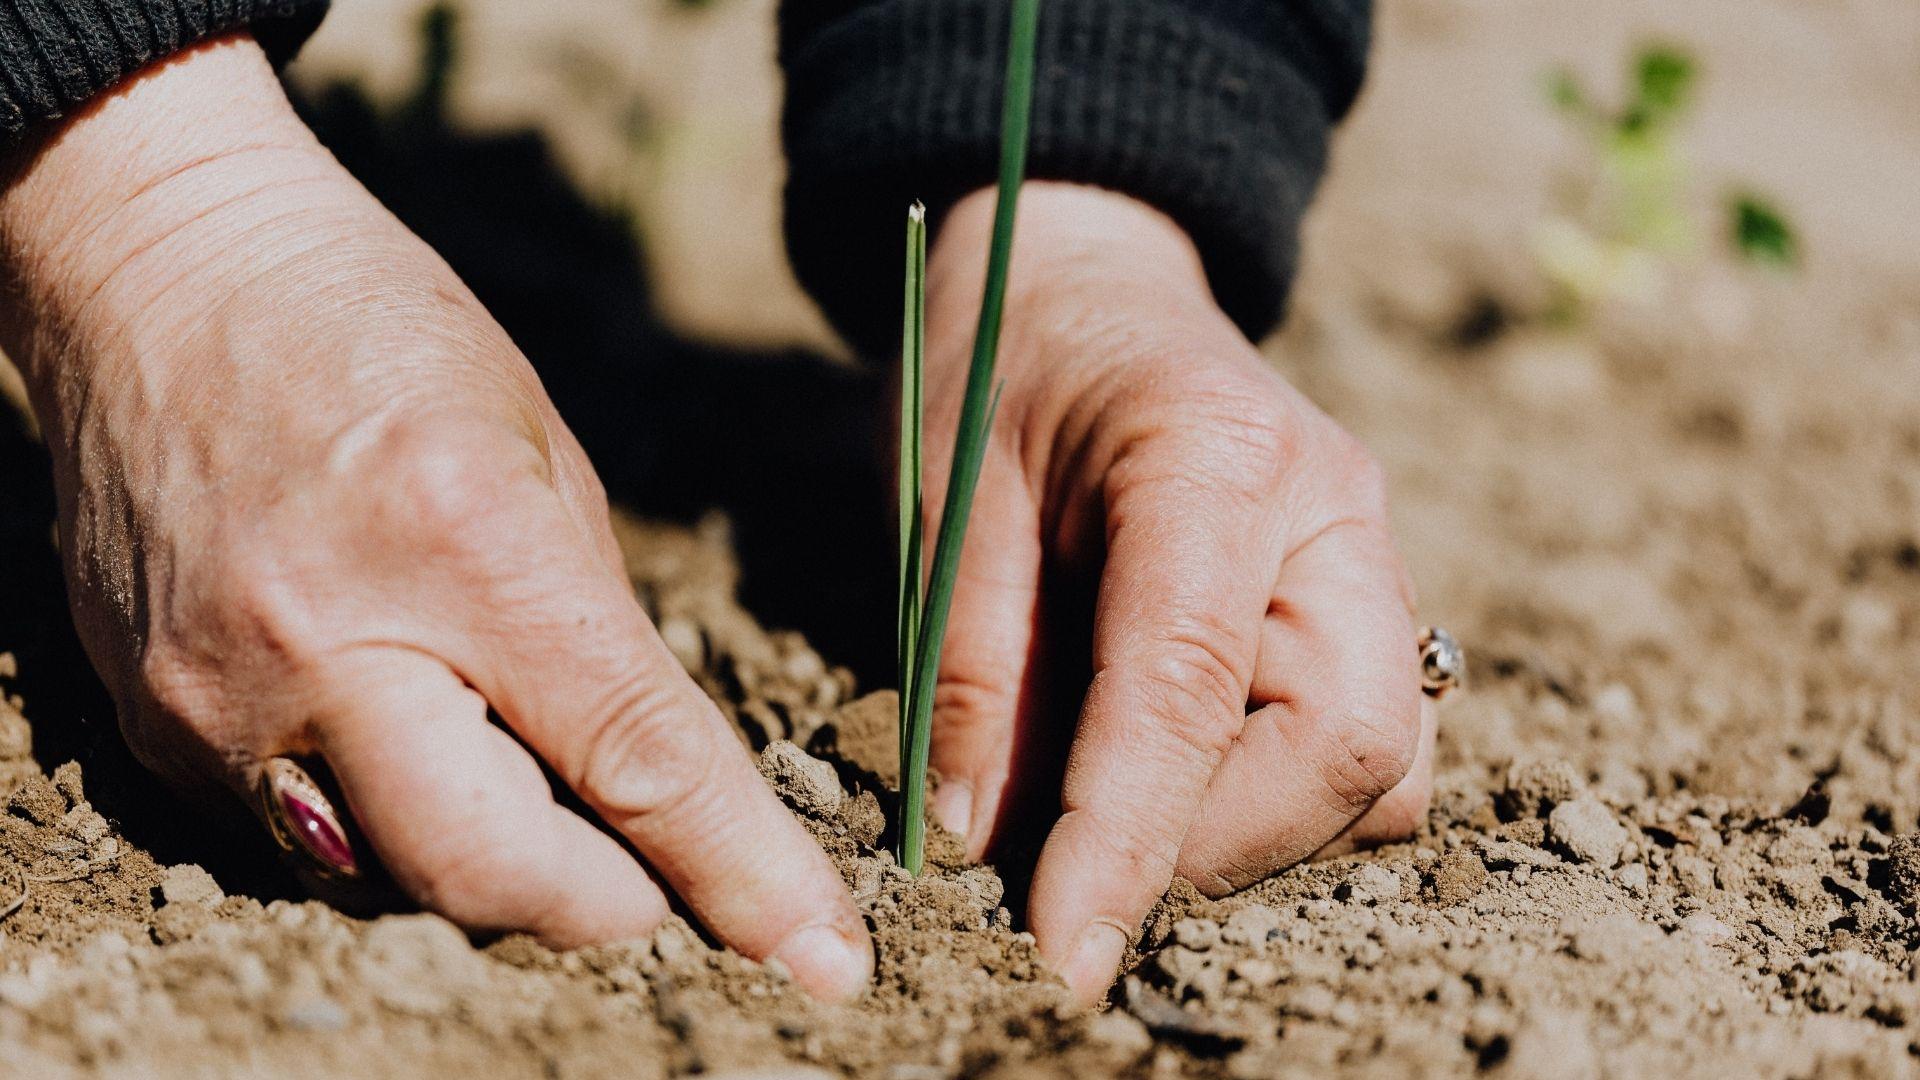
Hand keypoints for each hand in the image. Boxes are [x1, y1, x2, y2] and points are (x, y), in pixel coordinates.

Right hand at [0, 35, 869, 997]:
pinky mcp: (154, 726)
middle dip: (608, 905)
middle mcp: (329, 644)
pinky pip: (301, 840)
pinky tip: (408, 734)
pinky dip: (386, 822)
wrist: (162, 272)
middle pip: (495, 875)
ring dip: (495, 866)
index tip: (820, 957)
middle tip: (658, 879)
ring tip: (521, 774)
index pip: (632, 760)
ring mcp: (221, 699)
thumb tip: (650, 778)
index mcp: (465, 544)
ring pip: (394, 882)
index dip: (740, 874)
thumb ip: (597, 629)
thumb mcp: (542, 451)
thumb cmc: (379, 332)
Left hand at [919, 184, 1436, 1003]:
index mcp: (1215, 455)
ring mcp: (1369, 557)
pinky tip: (1172, 767)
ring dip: (1252, 832)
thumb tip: (981, 844)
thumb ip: (969, 667)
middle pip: (1350, 745)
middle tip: (1080, 865)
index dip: (1126, 838)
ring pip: (1381, 767)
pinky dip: (1275, 797)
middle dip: (1215, 846)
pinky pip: (1366, 746)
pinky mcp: (1366, 603)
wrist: (1084, 283)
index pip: (1190, 686)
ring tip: (1117, 807)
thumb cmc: (1000, 371)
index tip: (1063, 950)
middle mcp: (1332, 510)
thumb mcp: (948, 499)